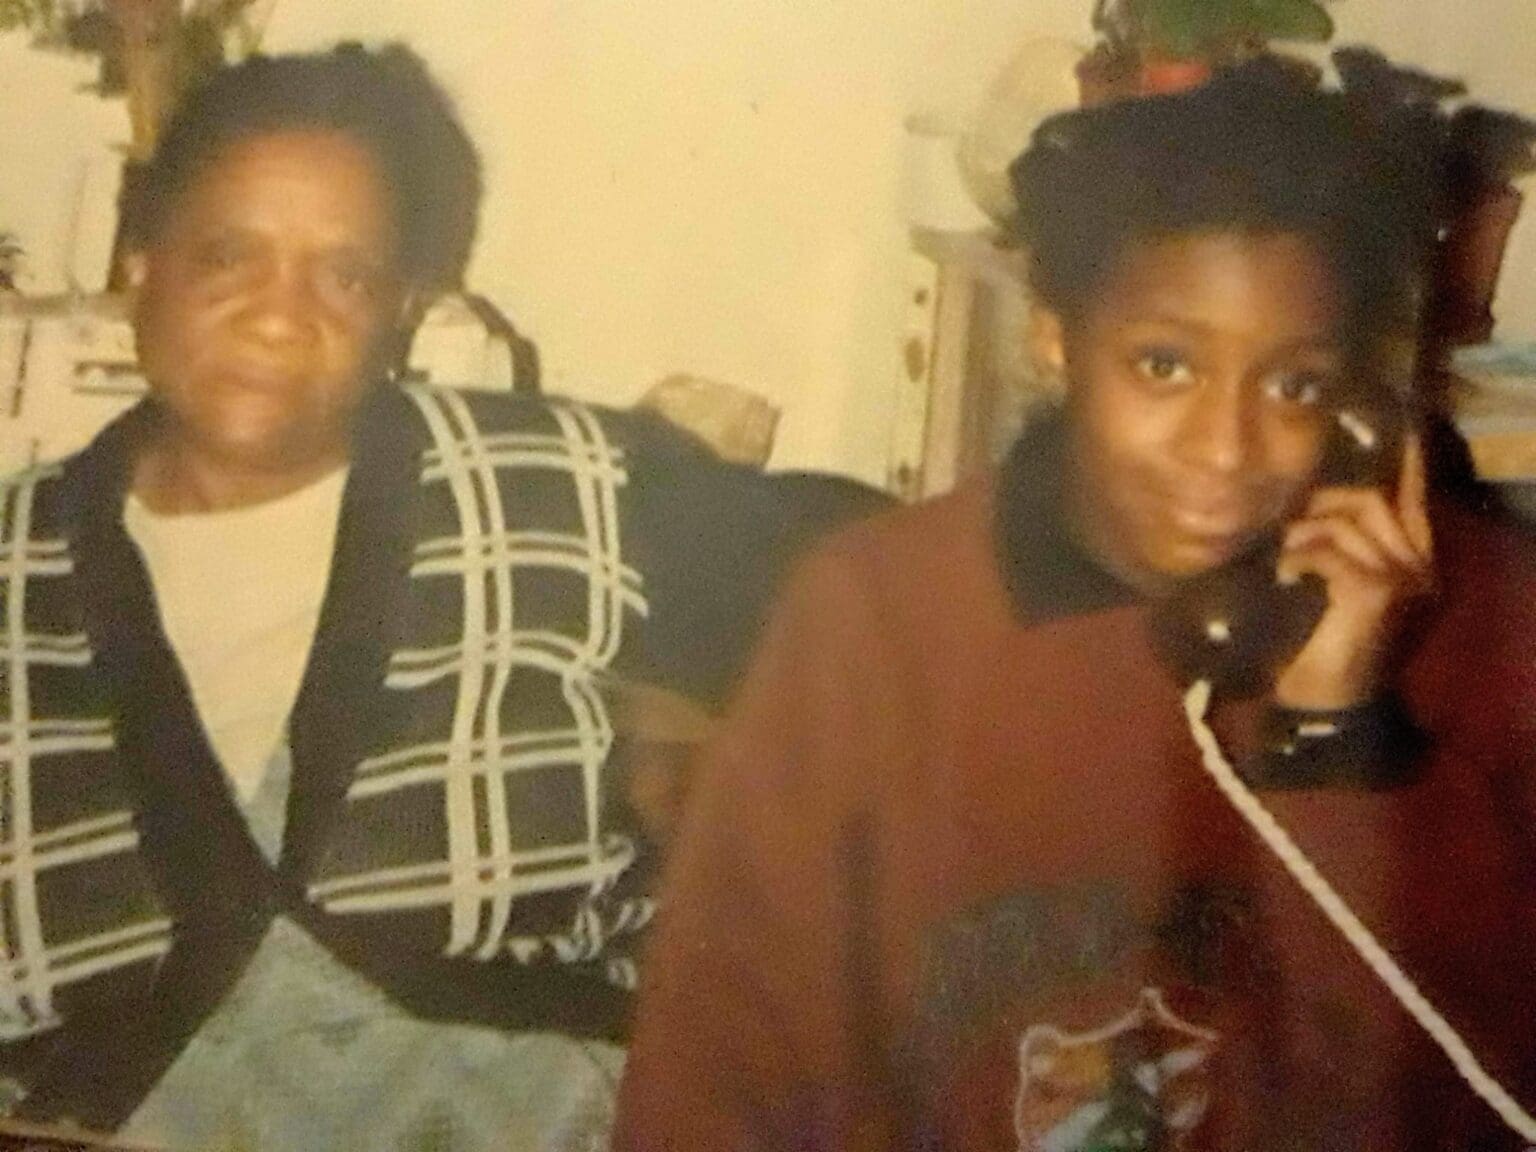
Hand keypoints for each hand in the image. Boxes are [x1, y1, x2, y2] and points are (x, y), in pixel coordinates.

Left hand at [1272, 433, 1433, 709]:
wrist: (1325, 704)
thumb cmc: (1318, 642)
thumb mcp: (1326, 584)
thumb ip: (1327, 544)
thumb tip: (1294, 503)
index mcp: (1410, 555)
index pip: (1409, 493)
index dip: (1402, 456)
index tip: (1396, 420)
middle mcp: (1417, 561)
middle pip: (1368, 498)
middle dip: (1316, 500)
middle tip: (1279, 517)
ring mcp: (1402, 576)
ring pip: (1347, 521)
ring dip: (1300, 532)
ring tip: (1276, 555)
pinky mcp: (1377, 592)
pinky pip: (1330, 552)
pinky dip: (1298, 558)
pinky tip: (1281, 576)